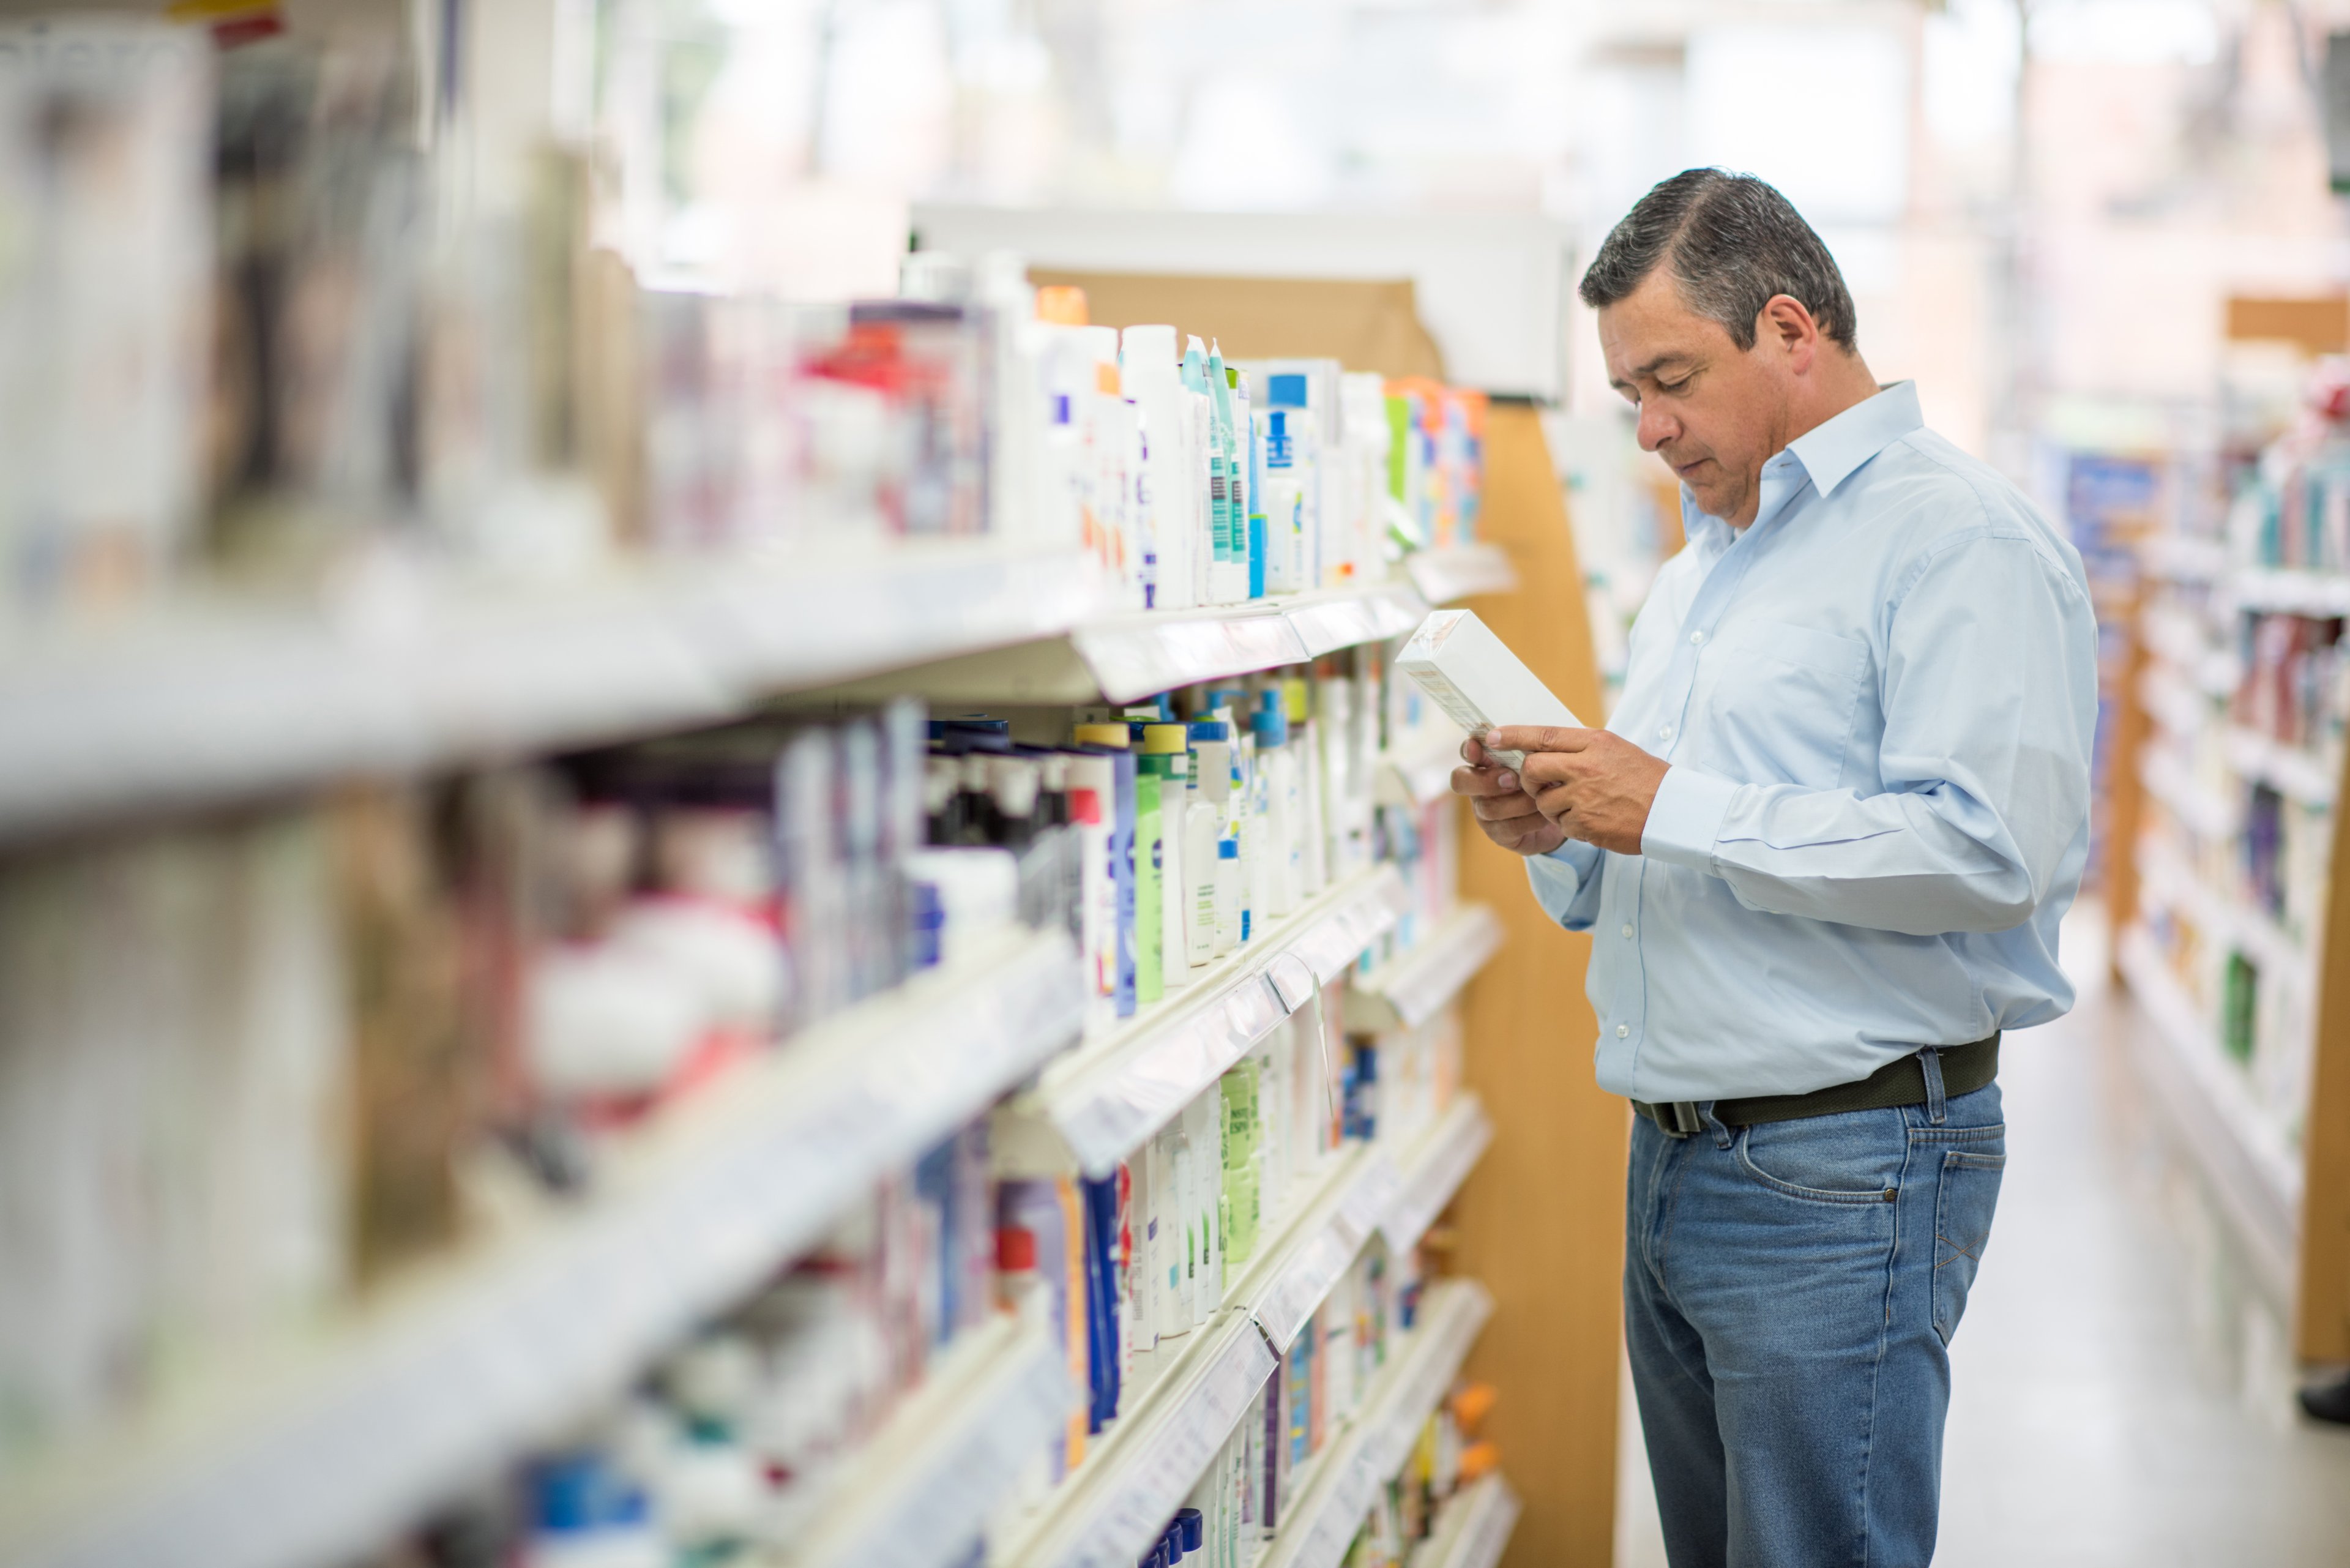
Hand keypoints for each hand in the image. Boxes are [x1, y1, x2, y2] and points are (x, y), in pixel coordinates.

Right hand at [1450, 736, 1567, 856]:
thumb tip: (1522, 739)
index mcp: (1487, 762)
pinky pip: (1508, 827)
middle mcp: (1479, 786)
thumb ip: (1529, 748)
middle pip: (1461, 781)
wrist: (1565, 812)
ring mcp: (1485, 811)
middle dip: (1485, 780)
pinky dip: (1529, 820)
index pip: (1468, 752)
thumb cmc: (1550, 777)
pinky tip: (1545, 814)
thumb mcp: (1542, 759)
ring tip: (1541, 796)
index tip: (1478, 746)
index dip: (1469, 749)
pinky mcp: (1498, 833)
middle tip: (1512, 779)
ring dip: (1517, 802)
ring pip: (1488, 807)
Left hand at [1484, 726, 1668, 856]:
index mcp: (1594, 742)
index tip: (1491, 737)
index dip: (1513, 736)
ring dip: (1551, 807)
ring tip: (1578, 806)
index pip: (1543, 735)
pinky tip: (1590, 821)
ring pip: (1542, 801)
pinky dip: (1569, 825)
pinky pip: (1560, 824)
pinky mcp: (1585, 823)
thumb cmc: (1646, 779)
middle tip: (1539, 786)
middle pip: (1532, 769)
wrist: (1673, 811)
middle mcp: (1585, 766)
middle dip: (1528, 779)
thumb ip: (1581, 747)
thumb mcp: (1616, 749)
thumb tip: (1546, 748)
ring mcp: (1583, 796)